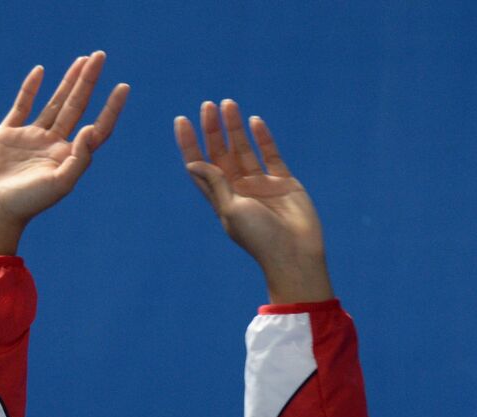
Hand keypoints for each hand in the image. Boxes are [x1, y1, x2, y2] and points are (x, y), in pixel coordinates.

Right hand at [0, 52, 128, 254]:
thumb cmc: (27, 202)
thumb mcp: (59, 184)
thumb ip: (78, 159)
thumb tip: (90, 130)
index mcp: (68, 158)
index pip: (96, 129)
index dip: (111, 109)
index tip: (123, 87)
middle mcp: (53, 145)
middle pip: (77, 107)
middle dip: (89, 81)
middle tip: (100, 55)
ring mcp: (31, 138)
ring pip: (54, 102)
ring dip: (69, 81)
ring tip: (83, 60)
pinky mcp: (8, 133)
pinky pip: (22, 105)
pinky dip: (30, 88)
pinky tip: (40, 71)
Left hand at [174, 102, 333, 303]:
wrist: (294, 252)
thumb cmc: (259, 237)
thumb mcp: (231, 209)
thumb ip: (215, 184)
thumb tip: (192, 163)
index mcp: (222, 200)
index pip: (201, 167)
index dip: (190, 145)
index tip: (182, 121)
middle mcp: (239, 191)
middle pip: (221, 154)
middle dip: (213, 130)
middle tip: (207, 106)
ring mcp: (261, 185)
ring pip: (244, 149)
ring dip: (235, 128)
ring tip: (228, 103)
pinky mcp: (283, 182)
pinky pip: (270, 154)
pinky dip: (263, 138)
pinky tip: (254, 121)